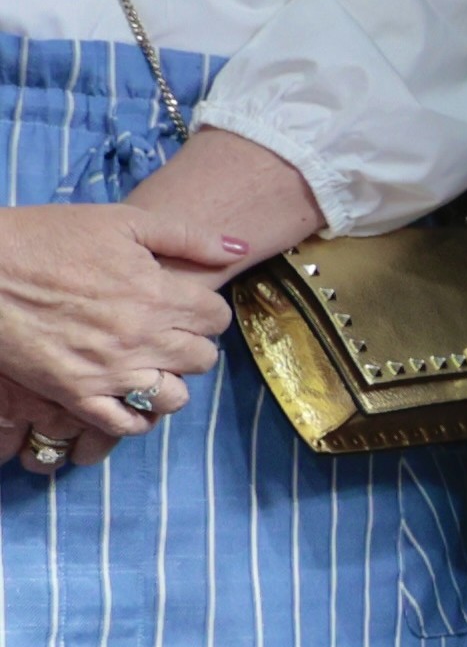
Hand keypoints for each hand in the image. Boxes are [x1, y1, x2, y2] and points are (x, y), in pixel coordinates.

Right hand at [0, 198, 240, 471]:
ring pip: (174, 397)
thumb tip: (240, 250)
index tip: (186, 305)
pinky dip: (137, 417)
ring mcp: (108, 371)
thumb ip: (188, 236)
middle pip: (202, 358)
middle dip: (192, 344)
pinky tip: (132, 398)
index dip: (206, 310)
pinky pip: (125, 425)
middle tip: (167, 332)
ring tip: (151, 364)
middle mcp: (140, 338)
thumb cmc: (46, 236)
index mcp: (157, 294)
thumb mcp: (121, 221)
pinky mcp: (74, 394)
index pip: (216, 318)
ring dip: (170, 381)